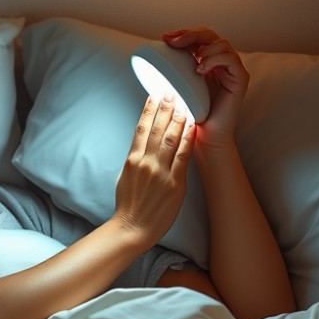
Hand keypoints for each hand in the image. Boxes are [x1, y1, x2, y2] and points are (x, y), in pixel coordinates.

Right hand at [112, 95, 193, 246]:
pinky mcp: (175, 183)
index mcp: (132, 160)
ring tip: (184, 102)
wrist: (132, 228)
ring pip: (170, 138)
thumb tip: (141, 142)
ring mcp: (160, 172)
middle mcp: (145, 163)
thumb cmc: (128, 204)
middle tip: (172, 90)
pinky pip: (183, 156)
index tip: (154, 94)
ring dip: (178, 118)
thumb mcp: (125, 176)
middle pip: (156, 128)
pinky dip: (187, 139)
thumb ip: (135, 158)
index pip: (141, 128)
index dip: (148, 109)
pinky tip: (193, 126)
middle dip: (165, 107)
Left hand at [162, 27, 249, 149]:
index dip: (184, 33)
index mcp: (206, 62)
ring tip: (192, 60)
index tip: (165, 37)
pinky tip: (200, 69)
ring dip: (204, 47)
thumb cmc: (188, 115)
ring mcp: (232, 70)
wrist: (202, 138)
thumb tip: (155, 53)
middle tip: (174, 41)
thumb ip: (172, 69)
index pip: (199, 37)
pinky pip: (231, 60)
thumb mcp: (176, 87)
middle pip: (210, 35)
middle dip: (191, 34)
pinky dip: (215, 59)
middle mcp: (221, 63)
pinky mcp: (240, 80)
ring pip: (222, 44)